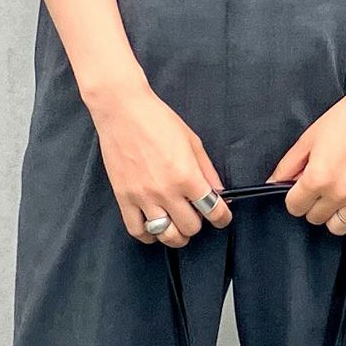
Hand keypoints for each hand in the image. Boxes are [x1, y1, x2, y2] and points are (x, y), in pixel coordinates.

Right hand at [85, 80, 231, 246]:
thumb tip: (218, 192)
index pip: (213, 210)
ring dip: (176, 234)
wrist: (123, 110)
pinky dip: (148, 235)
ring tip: (176, 226)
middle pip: (190, 227)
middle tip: (195, 214)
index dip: (222, 218)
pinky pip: (137, 230)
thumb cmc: (157, 120)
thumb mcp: (193, 141)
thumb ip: (207, 170)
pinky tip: (153, 227)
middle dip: (198, 224)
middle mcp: (166, 191)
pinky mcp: (123, 197)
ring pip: (166, 235)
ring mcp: (143, 197)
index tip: (222, 217)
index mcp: (187, 175)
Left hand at [266, 88, 345, 234]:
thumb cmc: (343, 120)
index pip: (294, 208)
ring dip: (333, 215)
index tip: (301, 190)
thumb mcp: (308, 139)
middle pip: (315, 218)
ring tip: (337, 199)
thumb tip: (272, 184)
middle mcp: (338, 192)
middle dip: (313, 205)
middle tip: (320, 189)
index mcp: (316, 178)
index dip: (294, 198)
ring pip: (338, 227)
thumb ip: (288, 165)